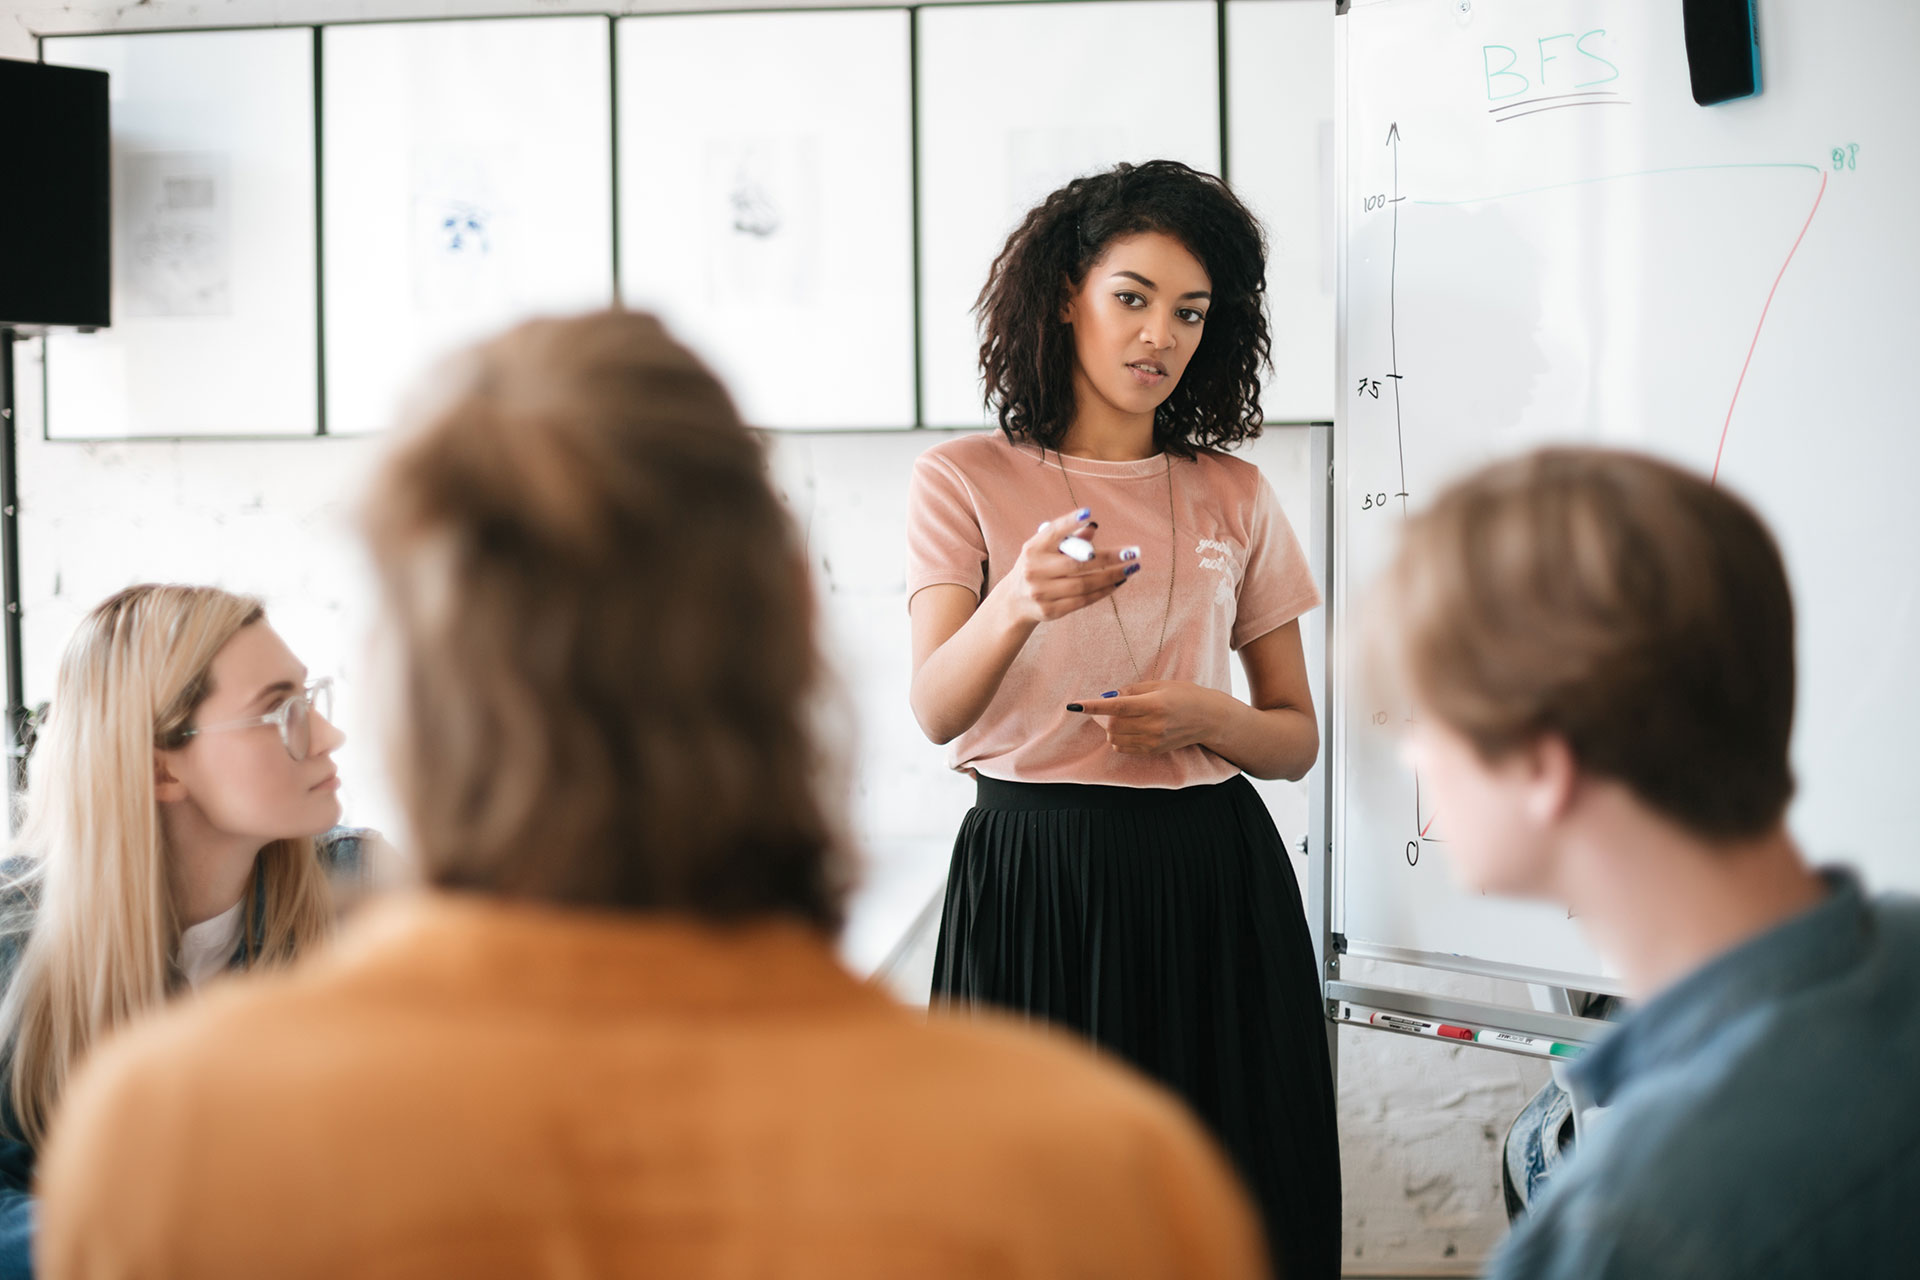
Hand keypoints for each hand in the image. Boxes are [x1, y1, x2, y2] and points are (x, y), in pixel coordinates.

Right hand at [999, 508, 1140, 625]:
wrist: (1014, 601)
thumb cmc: (1037, 567)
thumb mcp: (1044, 550)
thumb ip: (1067, 539)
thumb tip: (1092, 527)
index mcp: (1032, 549)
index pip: (1053, 532)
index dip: (1069, 522)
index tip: (1088, 512)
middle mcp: (1034, 569)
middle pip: (1078, 563)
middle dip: (1109, 557)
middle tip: (1133, 553)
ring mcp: (1041, 592)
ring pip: (1084, 584)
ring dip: (1111, 576)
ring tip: (1131, 569)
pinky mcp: (1049, 610)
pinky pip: (1082, 600)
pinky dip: (1102, 591)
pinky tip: (1117, 583)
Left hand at [1070, 681, 1226, 755]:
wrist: (1208, 718)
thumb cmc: (1184, 695)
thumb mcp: (1159, 685)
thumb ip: (1132, 690)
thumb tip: (1107, 696)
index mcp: (1154, 704)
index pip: (1116, 707)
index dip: (1093, 707)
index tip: (1074, 705)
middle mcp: (1153, 725)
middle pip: (1112, 725)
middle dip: (1103, 717)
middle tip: (1107, 708)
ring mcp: (1153, 740)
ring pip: (1115, 738)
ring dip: (1110, 728)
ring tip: (1122, 718)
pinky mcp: (1153, 750)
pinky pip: (1124, 748)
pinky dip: (1118, 739)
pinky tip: (1128, 729)